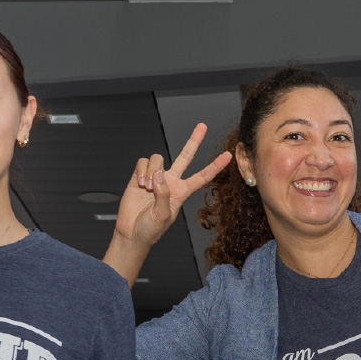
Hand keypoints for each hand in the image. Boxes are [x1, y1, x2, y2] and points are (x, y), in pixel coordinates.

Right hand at [113, 123, 232, 248]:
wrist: (131, 233)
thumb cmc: (150, 229)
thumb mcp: (163, 215)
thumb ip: (164, 194)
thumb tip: (159, 174)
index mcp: (181, 192)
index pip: (202, 176)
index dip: (215, 166)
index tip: (228, 156)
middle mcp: (170, 181)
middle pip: (185, 156)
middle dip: (194, 140)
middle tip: (202, 126)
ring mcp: (155, 177)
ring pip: (158, 158)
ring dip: (151, 171)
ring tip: (146, 187)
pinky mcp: (139, 175)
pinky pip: (143, 162)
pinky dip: (141, 170)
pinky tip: (139, 183)